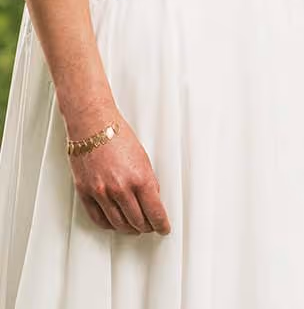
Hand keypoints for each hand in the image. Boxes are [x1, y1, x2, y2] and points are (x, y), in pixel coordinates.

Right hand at [67, 114, 170, 235]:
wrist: (94, 127)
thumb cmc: (119, 136)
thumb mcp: (143, 158)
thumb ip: (147, 180)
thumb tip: (152, 198)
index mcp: (140, 178)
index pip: (154, 211)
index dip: (161, 223)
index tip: (164, 227)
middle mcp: (121, 189)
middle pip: (137, 220)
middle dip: (146, 227)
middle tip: (151, 228)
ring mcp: (102, 193)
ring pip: (118, 223)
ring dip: (129, 229)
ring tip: (136, 229)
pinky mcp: (86, 193)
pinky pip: (99, 218)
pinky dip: (109, 225)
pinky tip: (115, 225)